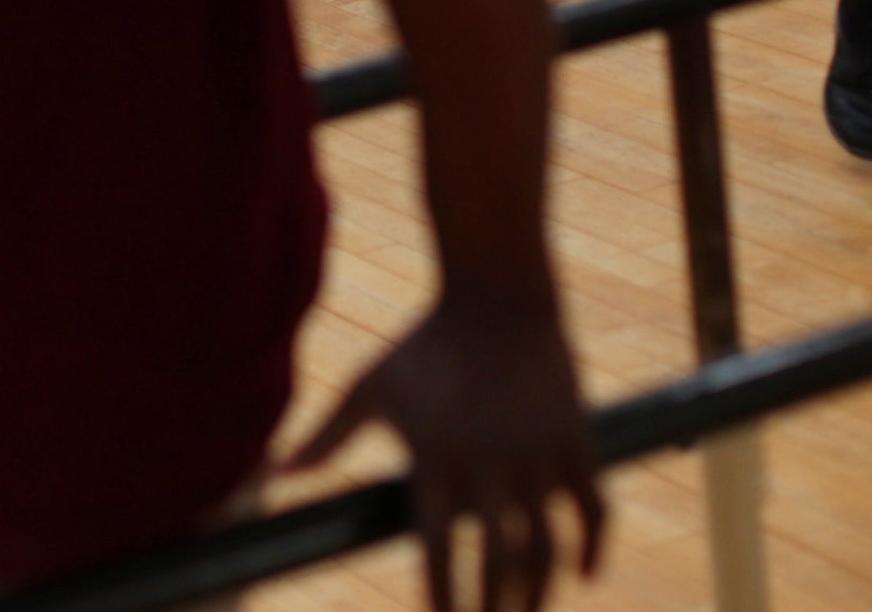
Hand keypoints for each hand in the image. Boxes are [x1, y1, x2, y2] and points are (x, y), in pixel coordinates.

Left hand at [293, 294, 603, 611]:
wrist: (497, 292)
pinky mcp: (577, 440)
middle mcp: (491, 463)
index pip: (438, 549)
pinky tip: (584, 575)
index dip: (442, 595)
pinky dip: (593, 547)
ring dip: (539, 591)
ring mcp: (539, 453)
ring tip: (524, 611)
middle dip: (492, 607)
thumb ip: (328, 436)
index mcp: (437, 457)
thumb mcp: (371, 385)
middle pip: (498, 562)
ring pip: (548, 547)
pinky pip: (593, 509)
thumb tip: (278, 473)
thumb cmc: (425, 345)